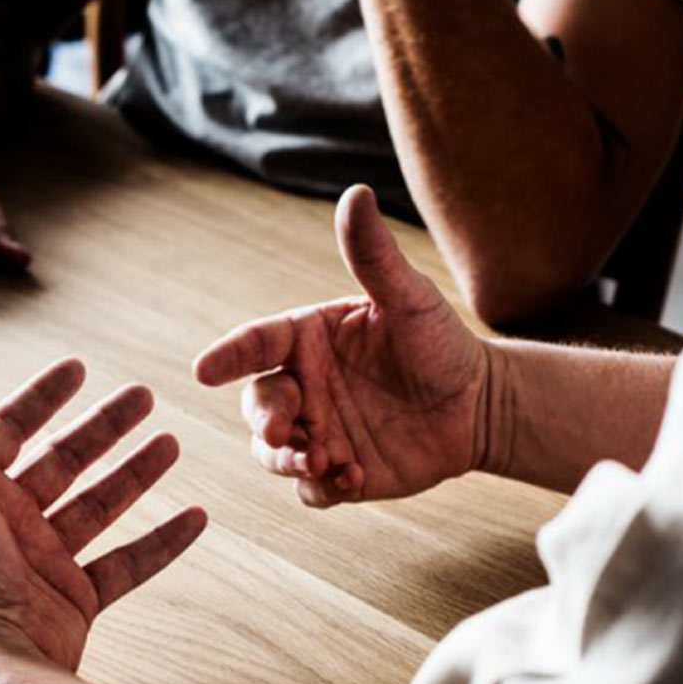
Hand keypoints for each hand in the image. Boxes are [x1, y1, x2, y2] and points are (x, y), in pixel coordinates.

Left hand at [0, 356, 206, 682]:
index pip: (9, 430)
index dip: (41, 398)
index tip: (78, 368)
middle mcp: (9, 525)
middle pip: (63, 462)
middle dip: (103, 428)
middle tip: (144, 396)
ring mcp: (45, 564)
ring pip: (99, 507)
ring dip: (135, 475)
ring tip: (171, 444)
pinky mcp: (75, 602)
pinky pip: (127, 564)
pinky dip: (162, 542)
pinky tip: (196, 517)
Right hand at [194, 185, 488, 506]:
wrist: (478, 405)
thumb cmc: (441, 343)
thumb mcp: (409, 298)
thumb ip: (374, 255)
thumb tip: (356, 193)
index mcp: (307, 340)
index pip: (255, 344)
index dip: (227, 355)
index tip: (203, 369)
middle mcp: (303, 386)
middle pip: (257, 404)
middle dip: (263, 419)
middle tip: (285, 433)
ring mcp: (317, 432)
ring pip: (272, 452)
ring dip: (286, 459)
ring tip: (319, 462)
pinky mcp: (338, 474)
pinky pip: (310, 490)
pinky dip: (321, 488)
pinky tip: (353, 477)